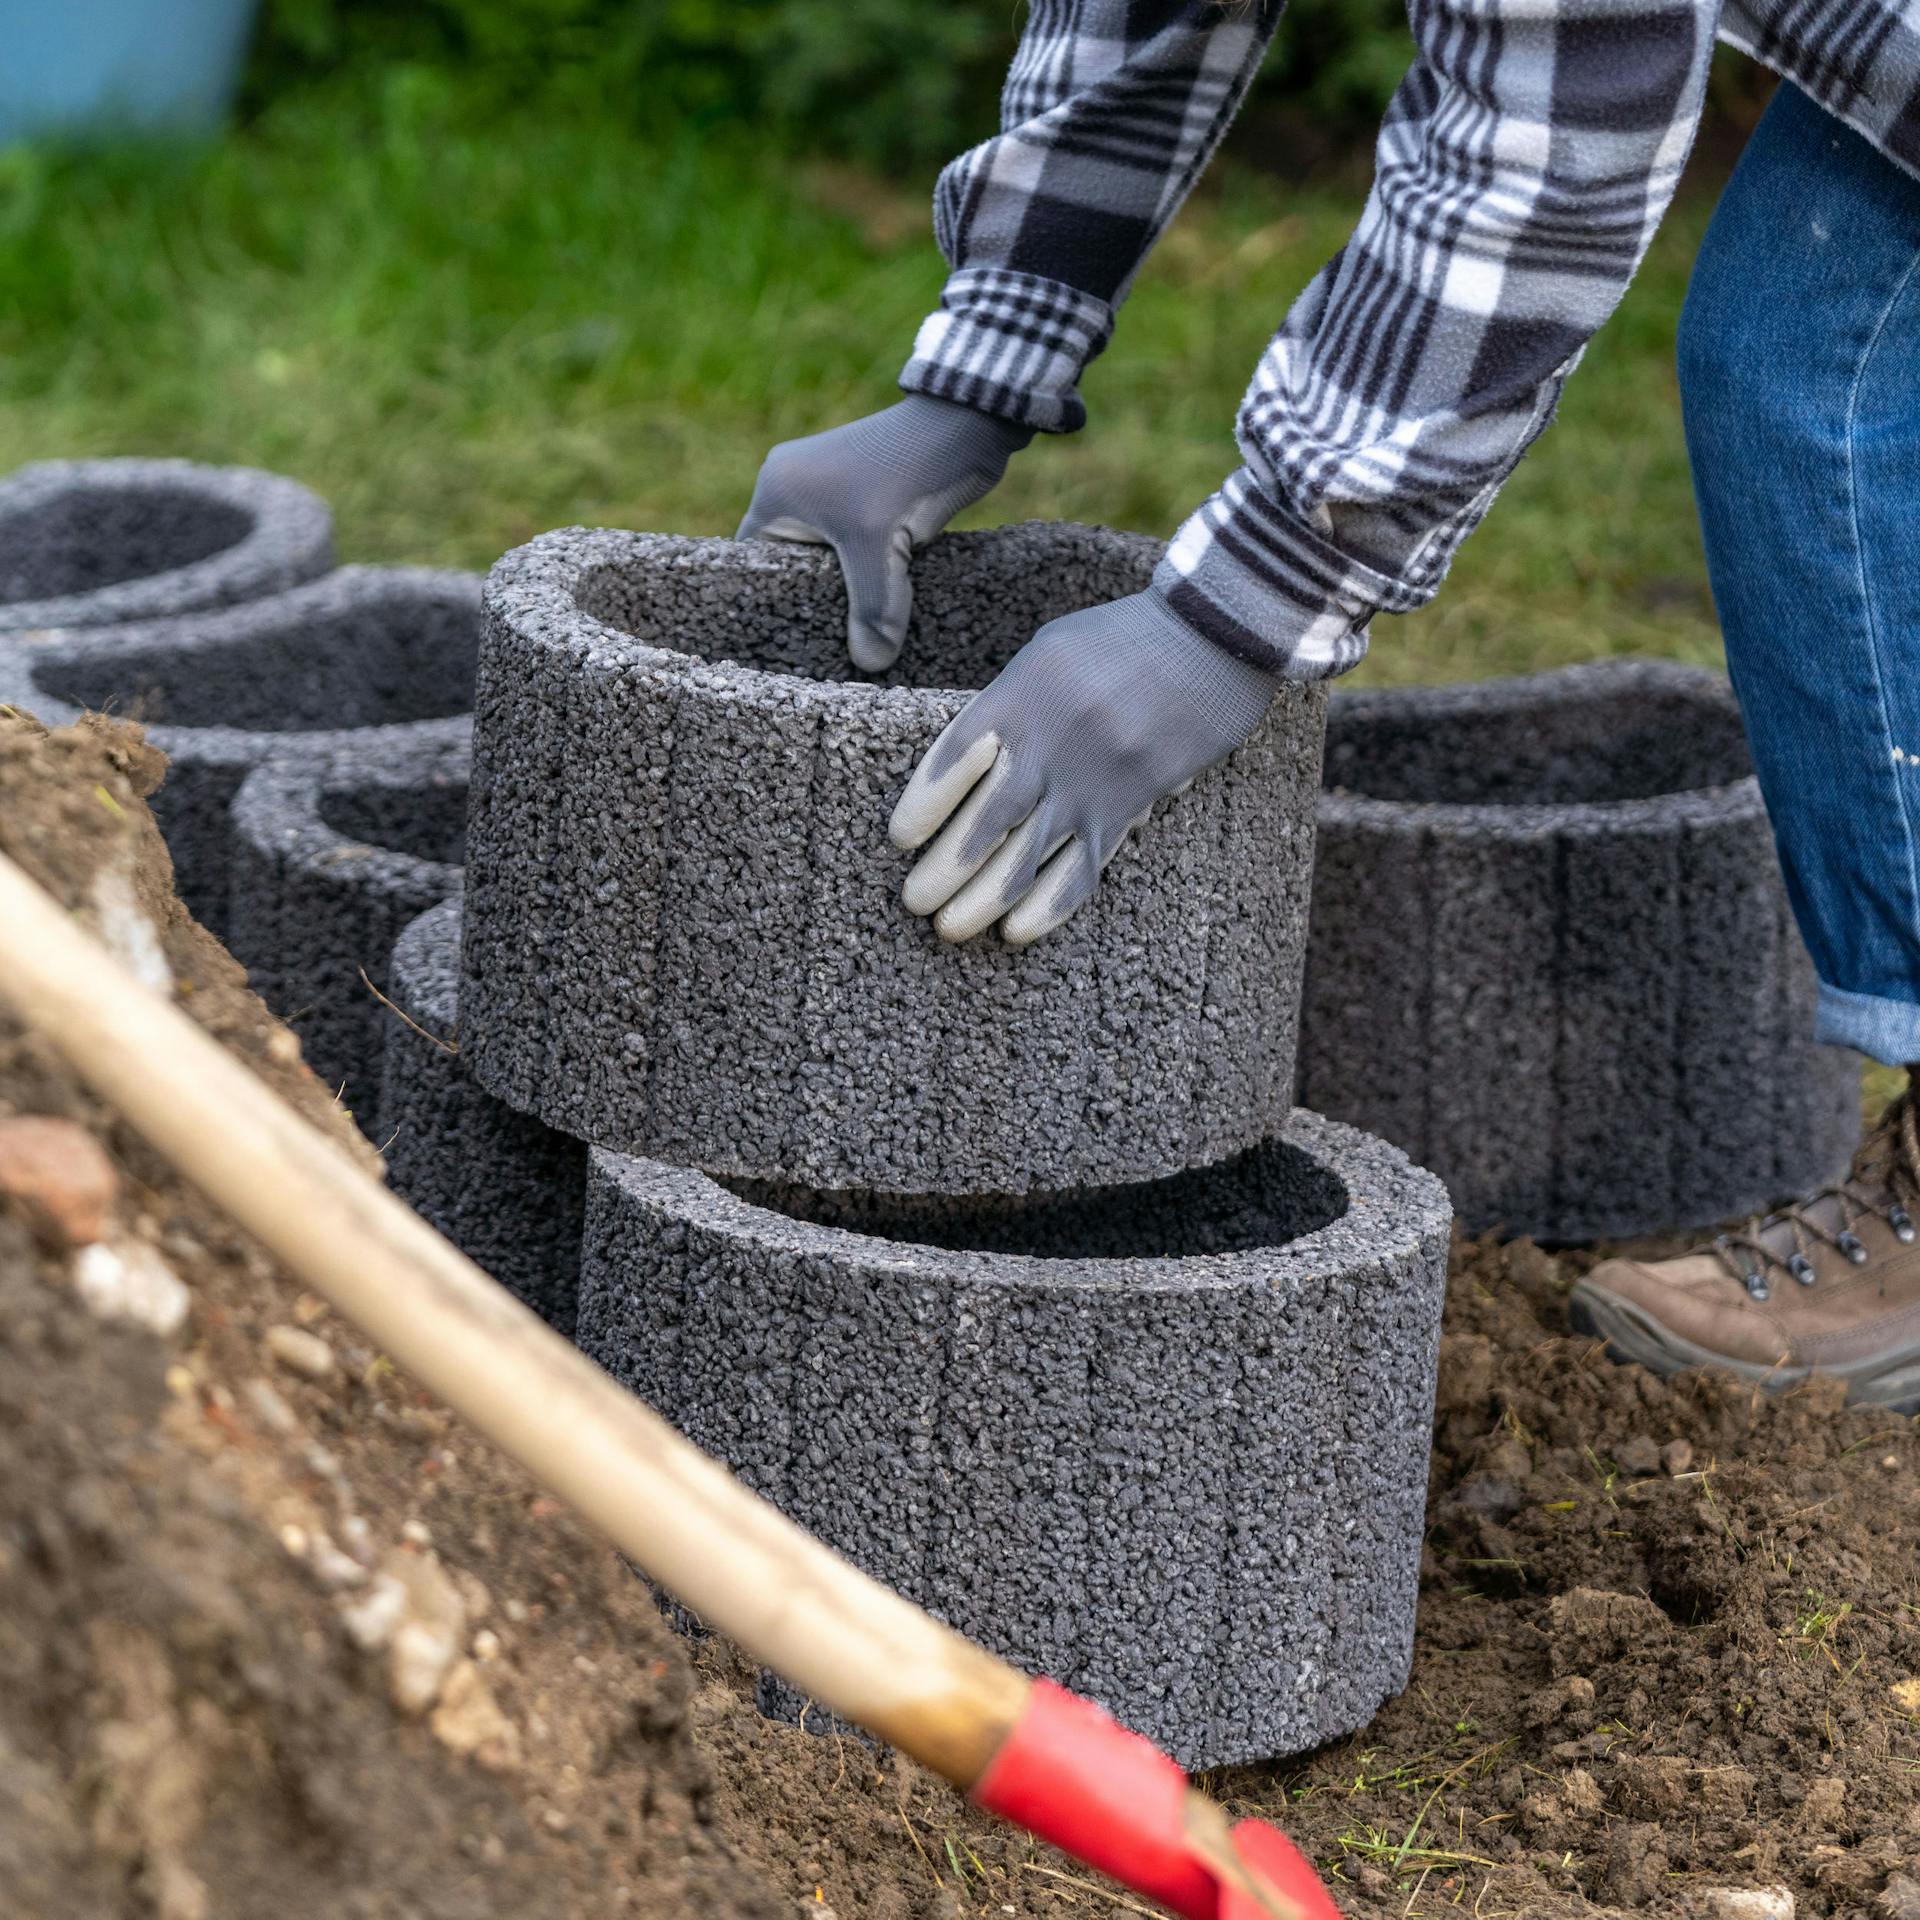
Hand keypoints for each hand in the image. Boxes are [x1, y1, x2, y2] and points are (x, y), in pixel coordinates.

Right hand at [737, 393, 1030, 670]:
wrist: (966, 422)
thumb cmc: (906, 472)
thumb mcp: (880, 550)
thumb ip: (872, 611)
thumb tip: (870, 664)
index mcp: (778, 491)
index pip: (751, 561)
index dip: (765, 602)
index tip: (782, 642)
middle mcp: (797, 487)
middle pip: (792, 565)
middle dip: (812, 604)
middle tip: (825, 650)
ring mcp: (834, 490)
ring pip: (831, 560)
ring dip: (848, 592)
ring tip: (856, 637)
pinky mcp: (870, 497)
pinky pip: (859, 549)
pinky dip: (871, 576)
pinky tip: (885, 609)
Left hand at [890, 590, 1278, 944]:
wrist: (1212, 635)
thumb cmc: (1121, 640)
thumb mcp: (1049, 653)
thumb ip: (1005, 707)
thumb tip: (963, 772)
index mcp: (1022, 692)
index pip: (954, 758)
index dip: (923, 804)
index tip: (899, 840)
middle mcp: (1053, 740)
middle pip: (986, 819)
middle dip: (943, 869)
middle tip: (914, 903)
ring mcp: (1094, 777)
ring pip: (1026, 855)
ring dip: (981, 900)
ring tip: (949, 930)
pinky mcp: (1132, 803)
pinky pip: (1084, 867)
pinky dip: (1048, 904)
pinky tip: (1017, 930)